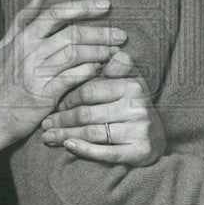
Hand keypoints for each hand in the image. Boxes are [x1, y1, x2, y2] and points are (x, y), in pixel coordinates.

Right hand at [0, 0, 128, 150]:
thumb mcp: (5, 45)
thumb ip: (22, 19)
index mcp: (23, 37)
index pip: (57, 13)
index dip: (83, 7)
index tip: (105, 5)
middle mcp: (30, 52)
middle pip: (72, 33)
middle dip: (101, 32)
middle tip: (120, 35)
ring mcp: (36, 73)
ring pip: (76, 54)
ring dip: (100, 51)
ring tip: (115, 53)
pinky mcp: (44, 95)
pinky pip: (72, 78)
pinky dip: (89, 72)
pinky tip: (101, 70)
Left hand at [40, 62, 166, 166]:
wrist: (157, 138)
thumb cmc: (134, 106)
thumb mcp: (129, 82)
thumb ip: (118, 67)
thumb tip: (112, 52)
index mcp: (132, 86)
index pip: (91, 91)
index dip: (69, 98)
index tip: (56, 105)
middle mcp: (138, 108)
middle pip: (88, 114)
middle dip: (62, 119)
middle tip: (46, 124)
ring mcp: (139, 131)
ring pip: (93, 133)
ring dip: (67, 135)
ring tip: (49, 137)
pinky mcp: (139, 152)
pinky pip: (106, 153)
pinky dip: (84, 150)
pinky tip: (68, 146)